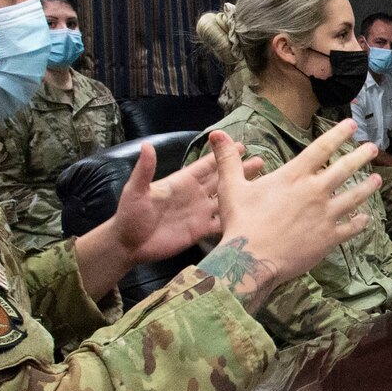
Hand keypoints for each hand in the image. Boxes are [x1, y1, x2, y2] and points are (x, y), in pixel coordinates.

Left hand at [106, 143, 263, 264]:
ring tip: (262, 187)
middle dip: (240, 170)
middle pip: (222, 179)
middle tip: (262, 162)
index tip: (240, 145)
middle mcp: (194, 195)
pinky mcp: (201, 231)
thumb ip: (145, 170)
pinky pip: (222, 223)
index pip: (206, 165)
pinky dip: (236, 219)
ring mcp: (199, 213)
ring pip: (226, 199)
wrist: (129, 245)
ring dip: (242, 193)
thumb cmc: (130, 215)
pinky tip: (252, 217)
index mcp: (182, 182)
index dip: (222, 155)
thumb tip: (147, 145)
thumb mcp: (135, 190)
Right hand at [199, 124, 379, 309]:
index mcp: (294, 176)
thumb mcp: (232, 187)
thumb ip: (229, 160)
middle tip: (373, 148)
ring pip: (355, 197)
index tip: (352, 125)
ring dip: (368, 187)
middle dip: (361, 156)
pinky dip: (360, 222)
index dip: (338, 134)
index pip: (321, 148)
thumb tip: (217, 135)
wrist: (252, 259)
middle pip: (345, 169)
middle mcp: (315, 191)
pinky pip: (351, 228)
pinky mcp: (330, 238)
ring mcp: (325, 215)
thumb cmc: (241, 222)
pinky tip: (366, 219)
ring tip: (378, 180)